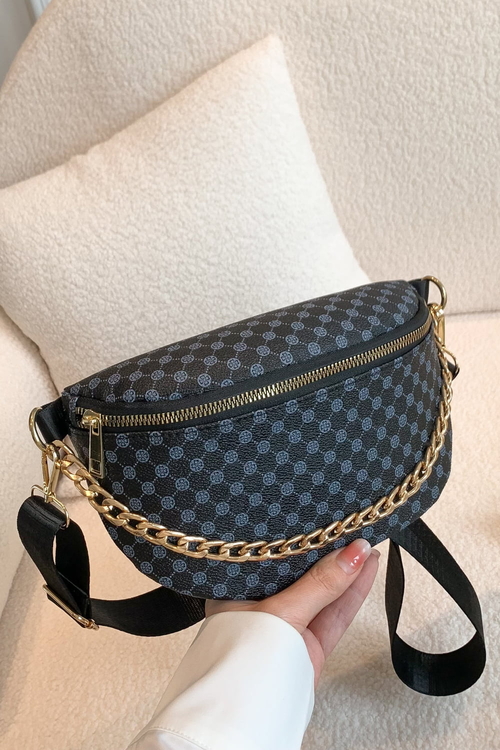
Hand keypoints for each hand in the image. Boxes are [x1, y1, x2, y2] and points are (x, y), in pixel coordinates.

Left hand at [205, 538, 379, 686]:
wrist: (248, 716)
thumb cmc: (243, 660)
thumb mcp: (281, 611)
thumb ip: (320, 584)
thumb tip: (354, 552)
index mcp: (238, 588)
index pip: (274, 555)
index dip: (301, 538)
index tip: (325, 522)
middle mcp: (262, 604)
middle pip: (302, 572)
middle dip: (328, 552)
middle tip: (352, 527)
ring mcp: (287, 625)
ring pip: (322, 592)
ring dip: (347, 571)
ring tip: (367, 543)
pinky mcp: (308, 645)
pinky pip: (334, 613)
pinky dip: (352, 594)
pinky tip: (366, 571)